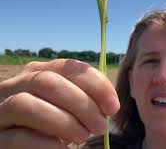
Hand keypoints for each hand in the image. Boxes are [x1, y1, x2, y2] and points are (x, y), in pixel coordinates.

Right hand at [0, 59, 119, 148]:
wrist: (24, 144)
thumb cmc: (51, 124)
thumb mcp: (70, 106)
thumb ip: (85, 98)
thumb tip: (109, 105)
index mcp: (38, 72)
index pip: (68, 67)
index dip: (95, 84)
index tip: (113, 107)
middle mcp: (15, 84)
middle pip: (48, 82)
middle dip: (81, 104)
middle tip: (100, 126)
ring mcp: (0, 109)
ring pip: (26, 104)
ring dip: (62, 121)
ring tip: (83, 137)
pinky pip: (16, 136)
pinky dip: (44, 142)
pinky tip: (62, 147)